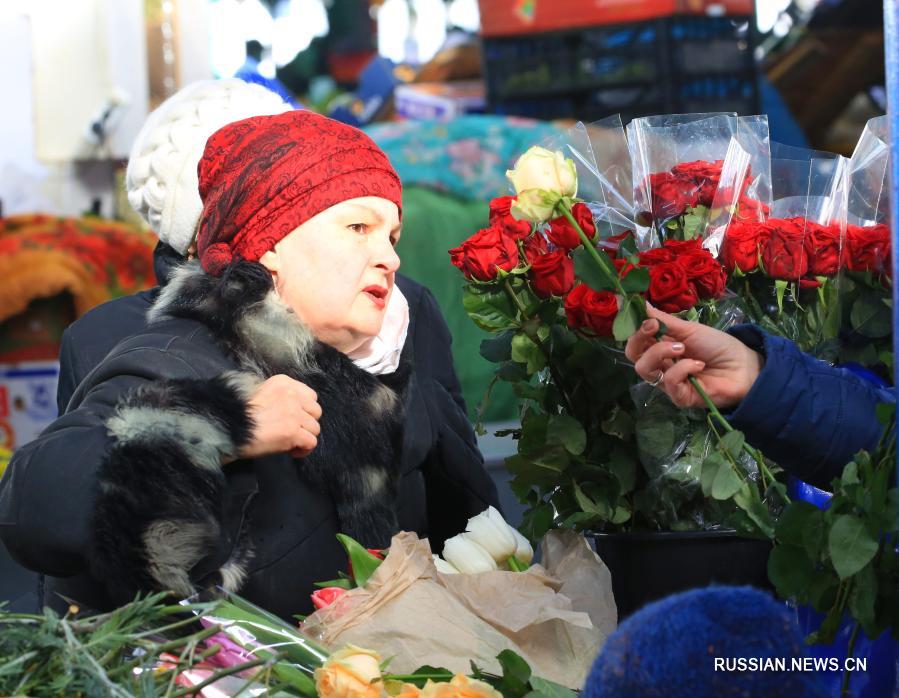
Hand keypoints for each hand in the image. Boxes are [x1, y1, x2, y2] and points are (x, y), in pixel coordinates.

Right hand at [239, 375, 321, 459]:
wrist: (226, 428)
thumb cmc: (237, 414)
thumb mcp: (259, 393)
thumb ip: (277, 396)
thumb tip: (291, 410)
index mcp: (282, 382)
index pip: (310, 396)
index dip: (304, 410)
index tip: (293, 419)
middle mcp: (291, 394)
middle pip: (316, 411)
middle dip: (306, 424)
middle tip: (292, 432)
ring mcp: (293, 413)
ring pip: (315, 428)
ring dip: (304, 437)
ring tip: (290, 443)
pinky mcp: (293, 431)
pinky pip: (311, 443)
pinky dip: (303, 450)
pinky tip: (291, 451)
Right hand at [624, 305, 763, 409]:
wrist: (744, 365)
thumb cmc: (717, 346)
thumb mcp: (689, 329)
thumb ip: (663, 319)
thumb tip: (640, 303)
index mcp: (660, 347)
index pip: (635, 341)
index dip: (635, 329)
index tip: (646, 318)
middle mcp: (660, 365)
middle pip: (633, 355)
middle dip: (640, 339)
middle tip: (654, 328)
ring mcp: (668, 382)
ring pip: (644, 369)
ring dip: (660, 352)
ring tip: (682, 348)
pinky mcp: (679, 397)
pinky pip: (669, 382)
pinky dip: (683, 368)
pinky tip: (699, 365)